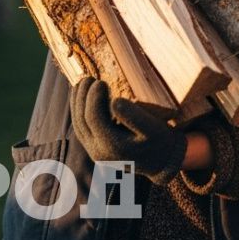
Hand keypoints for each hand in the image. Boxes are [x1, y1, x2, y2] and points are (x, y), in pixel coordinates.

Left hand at [70, 77, 187, 183]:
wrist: (161, 161)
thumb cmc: (160, 141)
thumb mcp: (154, 128)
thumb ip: (135, 116)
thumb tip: (115, 101)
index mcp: (113, 146)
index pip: (93, 118)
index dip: (93, 98)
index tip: (101, 81)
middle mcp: (100, 152)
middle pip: (82, 121)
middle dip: (83, 97)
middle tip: (89, 78)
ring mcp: (95, 151)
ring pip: (78, 124)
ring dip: (77, 102)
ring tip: (82, 82)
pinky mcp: (95, 148)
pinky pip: (81, 128)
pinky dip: (78, 110)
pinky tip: (80, 96)